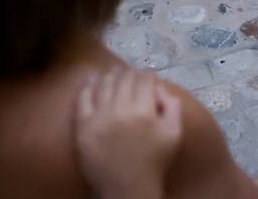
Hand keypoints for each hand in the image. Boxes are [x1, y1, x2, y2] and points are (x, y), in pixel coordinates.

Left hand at [75, 68, 181, 198]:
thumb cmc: (154, 162)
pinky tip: (91, 78)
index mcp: (144, 111)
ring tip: (113, 71)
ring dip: (110, 75)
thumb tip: (160, 87)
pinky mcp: (83, 128)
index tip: (148, 75)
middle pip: (124, 79)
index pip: (144, 80)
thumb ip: (173, 106)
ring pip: (104, 86)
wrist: (127, 189)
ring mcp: (99, 118)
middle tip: (131, 72)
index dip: (147, 74)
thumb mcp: (174, 134)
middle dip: (130, 72)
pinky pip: (83, 101)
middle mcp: (121, 110)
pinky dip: (87, 86)